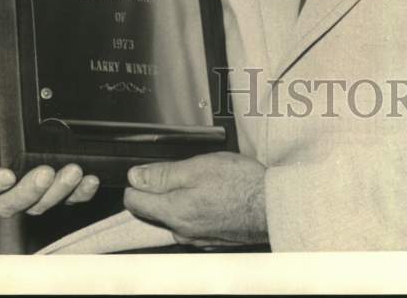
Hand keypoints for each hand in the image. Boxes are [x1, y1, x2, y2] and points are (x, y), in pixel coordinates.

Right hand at [0, 91, 99, 215]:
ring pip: (42, 203)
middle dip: (30, 192)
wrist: (37, 95)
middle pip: (11, 203)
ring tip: (74, 171)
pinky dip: (81, 192)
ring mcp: (35, 186)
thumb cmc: (11, 103)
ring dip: (59, 191)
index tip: (7, 177)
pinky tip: (90, 180)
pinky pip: (70, 197)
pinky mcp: (59, 185)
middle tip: (45, 173)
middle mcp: (9, 182)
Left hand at [123, 152, 267, 246]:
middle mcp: (181, 231)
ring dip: (181, 199)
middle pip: (154, 210)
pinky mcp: (211, 239)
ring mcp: (196, 238)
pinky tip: (213, 195)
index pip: (134, 202)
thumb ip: (163, 174)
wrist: (272, 206)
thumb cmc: (240, 184)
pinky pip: (193, 223)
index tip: (147, 171)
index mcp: (173, 211)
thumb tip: (135, 177)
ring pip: (175, 216)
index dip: (137, 182)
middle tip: (182, 170)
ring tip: (202, 180)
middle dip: (160, 190)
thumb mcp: (198, 167)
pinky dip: (197, 208)